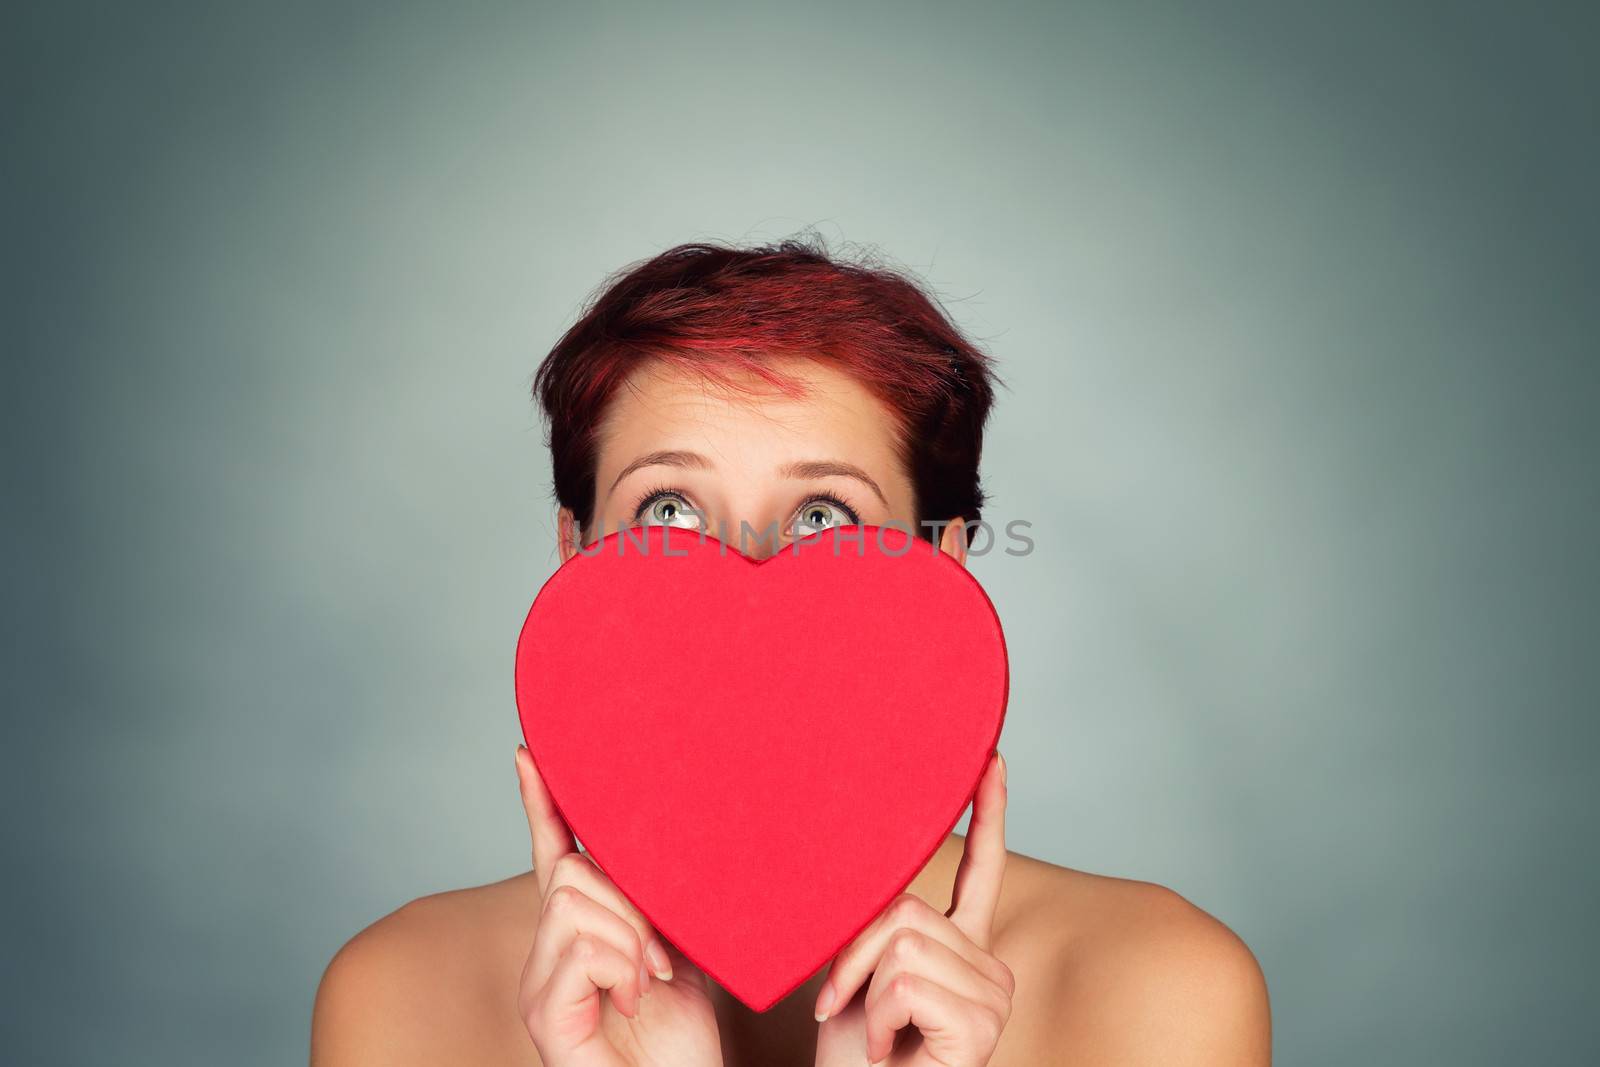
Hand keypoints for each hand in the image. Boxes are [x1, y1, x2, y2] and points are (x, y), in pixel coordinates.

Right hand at [515, 745, 723, 1065]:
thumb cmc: (683, 1039)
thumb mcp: (681, 952)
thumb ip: (664, 904)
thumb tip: (680, 842)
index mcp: (580, 933)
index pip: (552, 853)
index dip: (541, 804)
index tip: (530, 754)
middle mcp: (549, 954)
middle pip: (571, 873)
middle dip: (630, 903)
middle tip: (663, 955)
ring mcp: (540, 986)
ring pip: (574, 904)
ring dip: (630, 938)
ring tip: (651, 981)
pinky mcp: (544, 1017)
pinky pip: (579, 949)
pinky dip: (620, 968)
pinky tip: (635, 1000)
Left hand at [813, 751, 1013, 1066]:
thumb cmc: (854, 1056)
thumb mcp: (858, 973)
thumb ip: (877, 921)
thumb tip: (859, 859)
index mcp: (962, 947)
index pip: (982, 870)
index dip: (988, 813)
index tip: (989, 761)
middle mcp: (988, 965)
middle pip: (908, 909)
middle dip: (855, 955)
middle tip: (843, 1005)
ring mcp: (993, 995)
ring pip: (902, 940)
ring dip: (860, 988)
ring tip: (872, 1033)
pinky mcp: (980, 1023)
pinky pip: (903, 980)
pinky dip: (874, 1016)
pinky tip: (888, 1049)